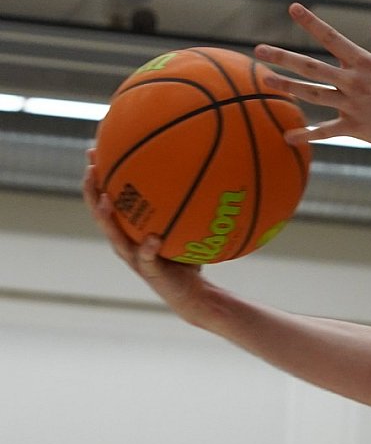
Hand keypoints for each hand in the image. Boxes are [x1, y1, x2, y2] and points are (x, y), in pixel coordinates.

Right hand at [85, 151, 209, 321]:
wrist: (192, 293)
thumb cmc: (187, 255)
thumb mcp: (185, 224)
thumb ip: (187, 202)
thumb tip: (206, 165)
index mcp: (129, 230)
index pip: (107, 199)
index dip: (98, 178)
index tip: (94, 151)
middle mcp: (125, 242)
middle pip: (100, 214)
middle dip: (92, 190)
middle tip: (91, 167)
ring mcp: (135, 258)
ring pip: (114, 237)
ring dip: (107, 218)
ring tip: (105, 199)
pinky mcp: (150, 272)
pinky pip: (147, 258)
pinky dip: (148, 248)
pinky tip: (153, 237)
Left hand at [254, 2, 370, 152]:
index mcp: (366, 62)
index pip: (332, 37)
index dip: (311, 21)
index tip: (293, 7)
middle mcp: (354, 81)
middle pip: (311, 66)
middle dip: (283, 57)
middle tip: (259, 50)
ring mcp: (353, 105)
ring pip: (312, 94)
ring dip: (287, 87)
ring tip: (265, 80)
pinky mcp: (355, 128)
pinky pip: (326, 132)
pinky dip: (306, 135)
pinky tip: (288, 137)